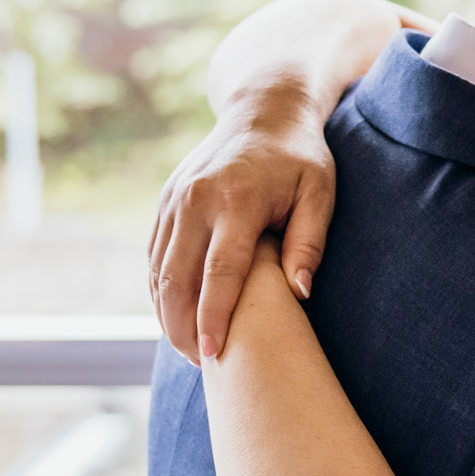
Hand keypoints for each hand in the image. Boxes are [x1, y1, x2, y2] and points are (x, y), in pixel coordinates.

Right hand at [150, 75, 333, 364]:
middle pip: (177, 279)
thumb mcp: (319, 195)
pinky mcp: (163, 203)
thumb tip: (299, 294)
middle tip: (202, 363)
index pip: (219, 272)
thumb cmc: (300, 159)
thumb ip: (309, 243)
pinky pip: (154, 257)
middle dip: (184, 328)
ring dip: (168, 315)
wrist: (263, 112)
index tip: (215, 356)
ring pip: (158, 272)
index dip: (214, 318)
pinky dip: (160, 291)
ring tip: (190, 349)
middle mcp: (195, 200)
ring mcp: (173, 201)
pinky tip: (176, 317)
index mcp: (236, 200)